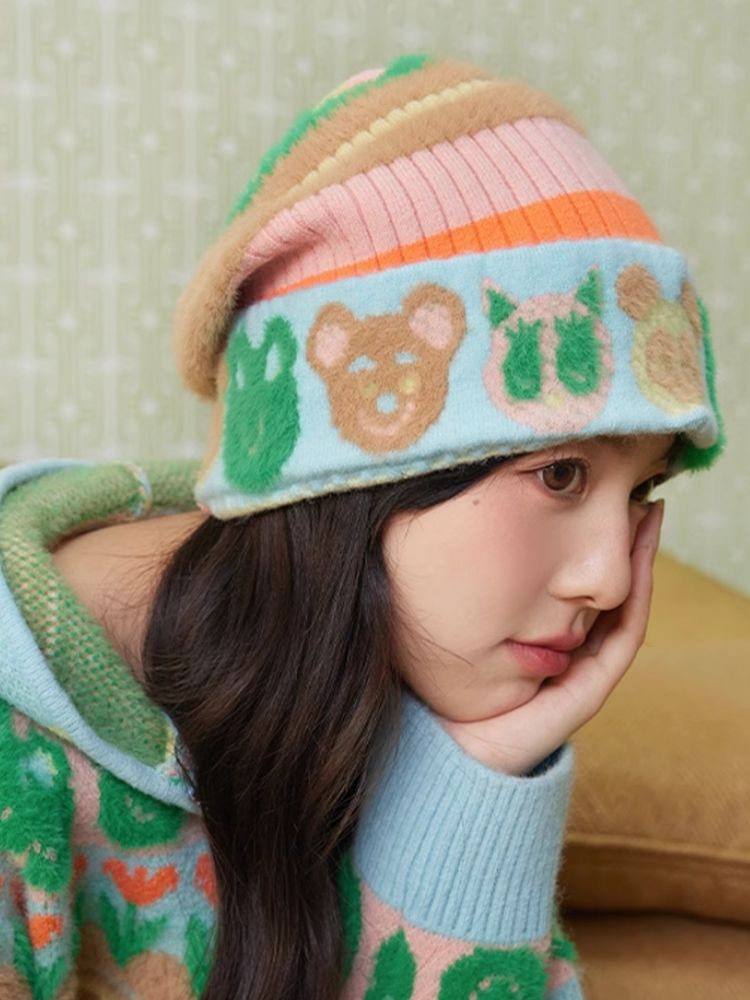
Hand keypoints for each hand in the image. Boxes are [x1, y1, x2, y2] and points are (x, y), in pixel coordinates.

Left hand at [437, 499, 664, 774]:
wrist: (455, 744)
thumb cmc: (450, 682)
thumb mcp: (465, 622)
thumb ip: (474, 591)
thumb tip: (457, 533)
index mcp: (551, 638)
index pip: (586, 585)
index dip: (601, 544)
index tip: (608, 500)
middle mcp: (576, 651)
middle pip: (614, 590)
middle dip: (629, 546)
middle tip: (641, 498)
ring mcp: (587, 669)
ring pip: (627, 607)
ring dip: (642, 563)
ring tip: (648, 518)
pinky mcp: (590, 686)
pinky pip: (624, 636)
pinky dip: (636, 598)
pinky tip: (639, 564)